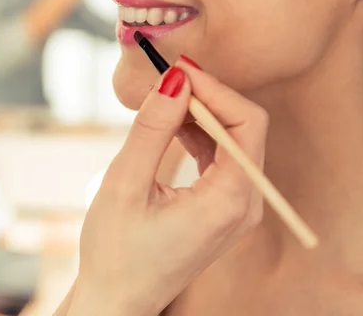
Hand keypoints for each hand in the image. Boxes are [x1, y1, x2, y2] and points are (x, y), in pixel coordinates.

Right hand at [68, 60, 268, 314]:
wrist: (117, 298)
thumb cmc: (116, 251)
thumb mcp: (125, 184)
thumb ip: (152, 129)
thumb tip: (174, 80)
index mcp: (229, 201)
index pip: (245, 123)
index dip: (214, 90)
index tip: (176, 70)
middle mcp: (246, 205)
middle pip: (244, 129)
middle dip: (208, 98)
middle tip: (167, 81)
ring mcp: (238, 209)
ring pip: (234, 141)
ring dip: (202, 115)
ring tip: (163, 102)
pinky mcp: (224, 209)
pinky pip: (223, 159)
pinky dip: (200, 136)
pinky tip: (173, 128)